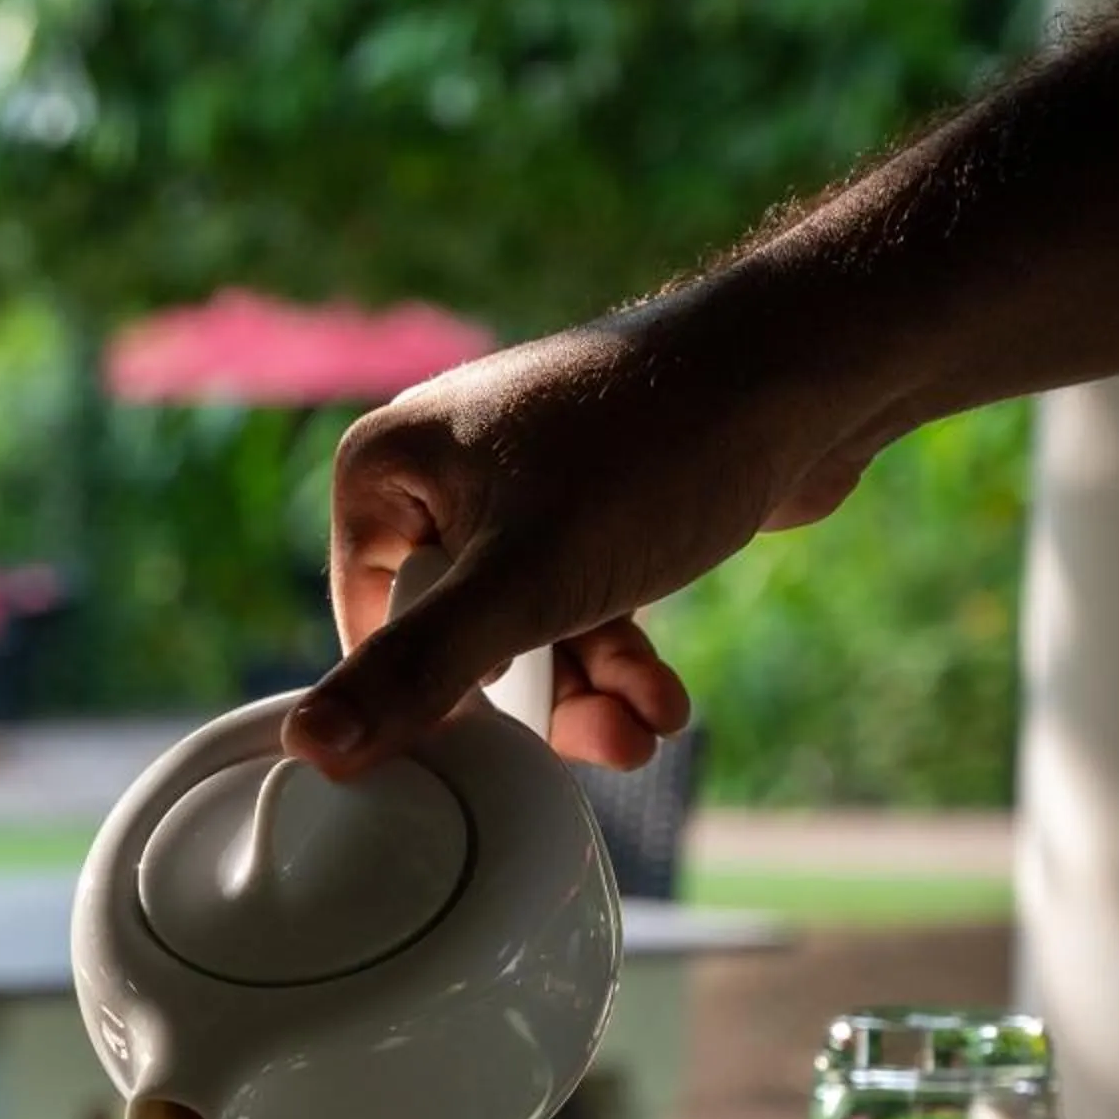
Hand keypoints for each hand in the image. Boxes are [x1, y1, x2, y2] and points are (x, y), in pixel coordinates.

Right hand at [284, 300, 902, 774]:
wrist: (808, 371)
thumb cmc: (652, 455)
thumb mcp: (520, 587)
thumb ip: (413, 672)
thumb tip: (309, 747)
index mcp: (385, 470)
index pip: (367, 628)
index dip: (434, 698)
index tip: (501, 742)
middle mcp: (440, 470)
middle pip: (456, 637)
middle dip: (540, 702)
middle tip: (603, 744)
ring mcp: (519, 486)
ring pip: (529, 630)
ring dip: (591, 692)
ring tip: (647, 729)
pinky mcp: (590, 503)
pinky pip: (579, 603)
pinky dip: (618, 656)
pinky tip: (663, 700)